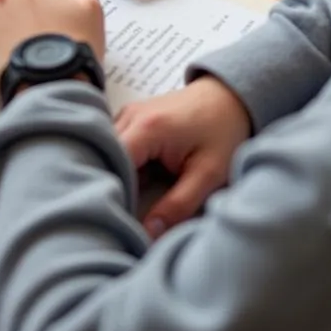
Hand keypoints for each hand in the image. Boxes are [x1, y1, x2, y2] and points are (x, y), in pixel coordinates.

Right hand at [115, 77, 250, 237]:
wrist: (228, 97)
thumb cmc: (223, 131)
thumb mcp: (208, 173)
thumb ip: (179, 205)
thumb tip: (149, 233)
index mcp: (147, 128)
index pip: (111, 165)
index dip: (112, 194)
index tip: (119, 218)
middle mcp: (130, 116)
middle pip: (103, 157)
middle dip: (109, 186)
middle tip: (120, 213)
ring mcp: (128, 114)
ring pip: (105, 151)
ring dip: (114, 175)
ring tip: (127, 199)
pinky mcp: (130, 118)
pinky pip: (113, 145)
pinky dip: (119, 164)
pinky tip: (134, 181)